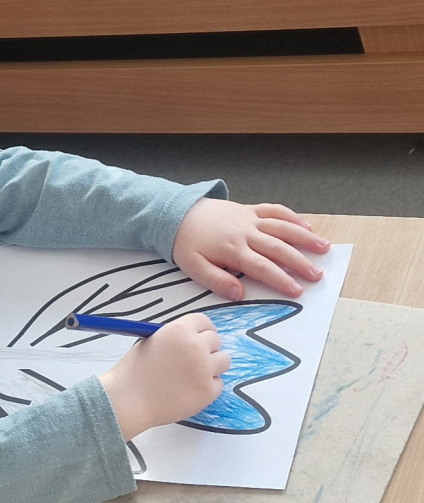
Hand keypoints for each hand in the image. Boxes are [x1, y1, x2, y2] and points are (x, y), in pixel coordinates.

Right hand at [99, 313, 230, 440]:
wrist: (129, 400)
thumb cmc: (134, 372)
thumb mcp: (151, 341)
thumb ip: (174, 337)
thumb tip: (192, 338)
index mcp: (179, 330)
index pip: (204, 321)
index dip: (202, 330)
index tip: (201, 337)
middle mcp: (195, 346)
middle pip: (216, 340)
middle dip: (207, 348)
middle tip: (193, 360)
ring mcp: (204, 369)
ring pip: (224, 361)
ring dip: (212, 366)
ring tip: (193, 375)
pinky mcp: (208, 391)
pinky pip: (218, 384)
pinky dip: (207, 387)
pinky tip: (188, 390)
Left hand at [173, 198, 329, 300]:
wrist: (177, 213)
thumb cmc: (185, 243)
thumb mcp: (193, 266)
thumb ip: (216, 280)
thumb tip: (239, 294)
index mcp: (232, 250)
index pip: (262, 267)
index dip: (281, 280)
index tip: (297, 291)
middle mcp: (245, 233)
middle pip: (278, 248)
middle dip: (300, 262)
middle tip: (318, 275)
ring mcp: (249, 219)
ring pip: (282, 227)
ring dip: (304, 237)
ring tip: (324, 248)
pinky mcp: (249, 209)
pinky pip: (274, 210)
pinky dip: (292, 216)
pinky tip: (306, 225)